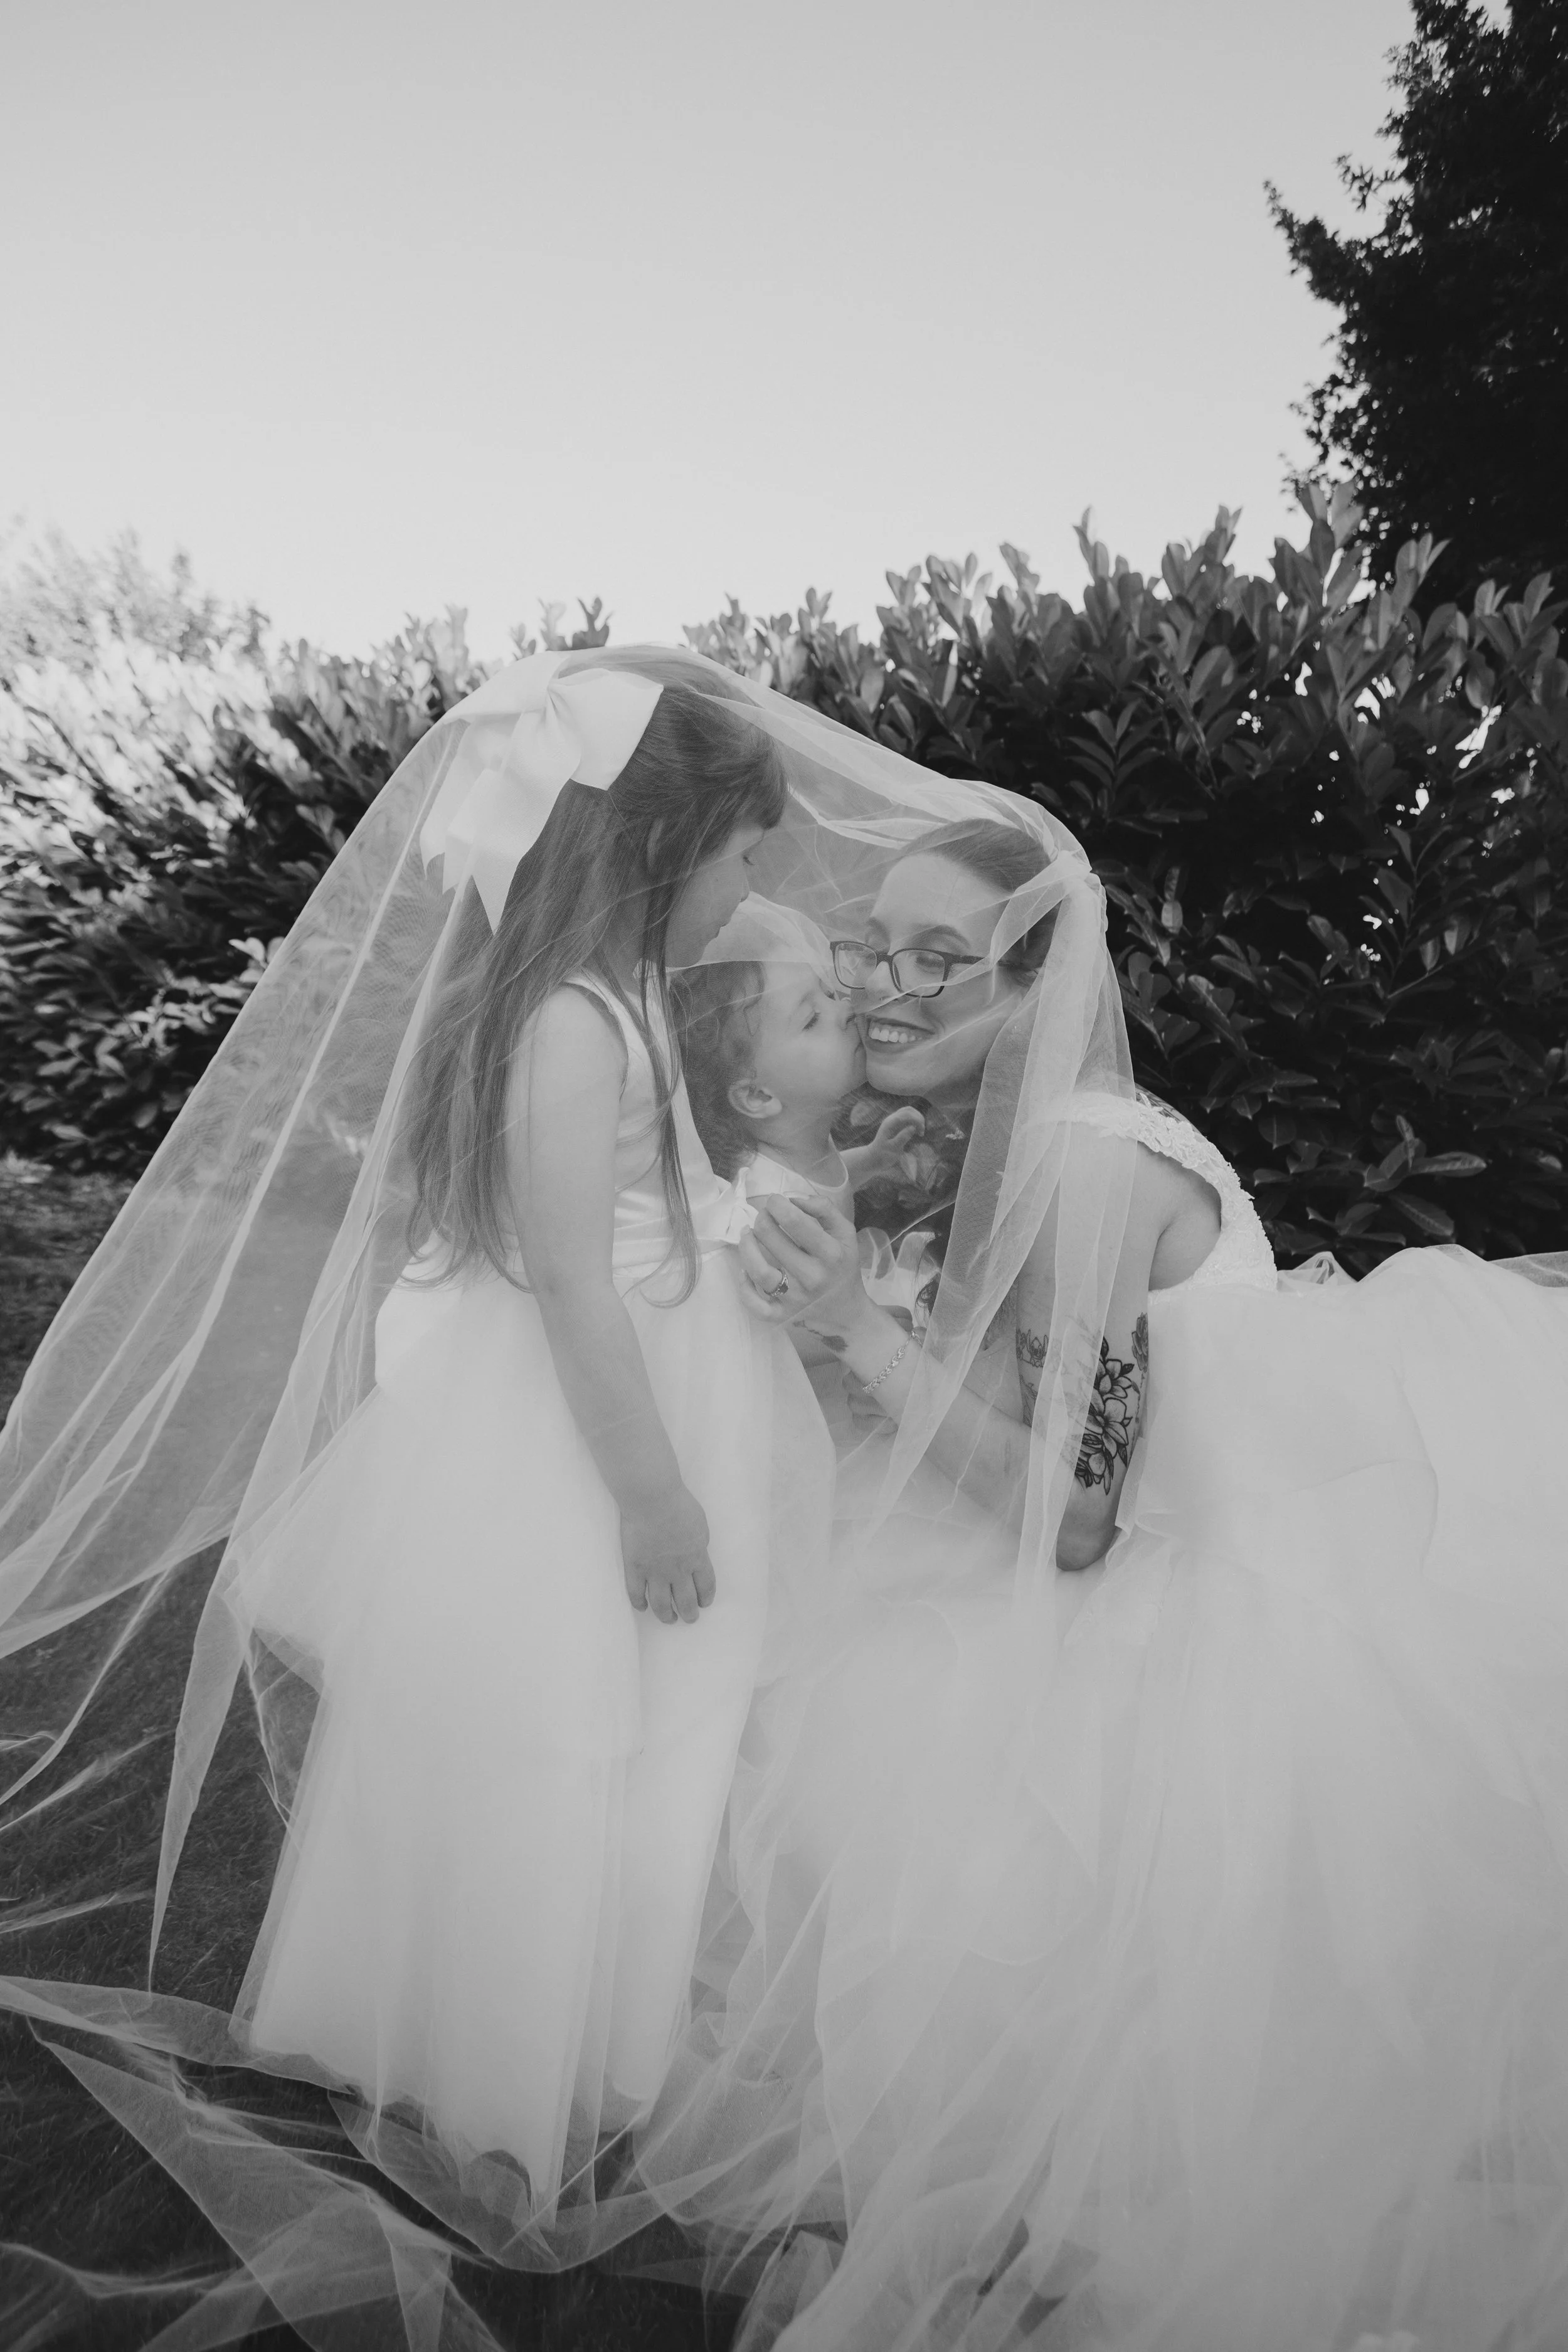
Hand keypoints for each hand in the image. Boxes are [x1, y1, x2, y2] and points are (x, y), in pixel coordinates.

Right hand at [621, 1485, 714, 1624]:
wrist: (652, 1499)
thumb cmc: (678, 1505)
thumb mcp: (700, 1525)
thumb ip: (700, 1544)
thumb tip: (698, 1555)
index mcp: (697, 1558)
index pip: (706, 1587)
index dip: (706, 1598)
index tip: (704, 1603)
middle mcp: (678, 1570)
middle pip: (686, 1601)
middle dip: (690, 1614)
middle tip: (690, 1618)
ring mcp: (655, 1571)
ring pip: (662, 1604)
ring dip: (667, 1616)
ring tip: (670, 1619)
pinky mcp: (635, 1567)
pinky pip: (636, 1593)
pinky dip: (639, 1604)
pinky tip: (642, 1608)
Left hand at [737, 1195, 866, 1337]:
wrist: (846, 1313)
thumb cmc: (842, 1267)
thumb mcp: (845, 1233)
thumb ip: (824, 1209)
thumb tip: (793, 1199)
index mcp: (830, 1253)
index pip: (793, 1220)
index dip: (777, 1203)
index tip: (775, 1201)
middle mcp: (812, 1277)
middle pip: (770, 1238)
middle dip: (761, 1219)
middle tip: (763, 1216)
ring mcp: (795, 1299)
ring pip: (758, 1270)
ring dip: (746, 1245)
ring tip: (747, 1234)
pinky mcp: (782, 1315)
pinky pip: (755, 1304)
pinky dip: (744, 1286)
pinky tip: (745, 1271)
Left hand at [856, 1106, 924, 1180]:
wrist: (874, 1157)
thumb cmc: (883, 1155)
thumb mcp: (893, 1148)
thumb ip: (902, 1137)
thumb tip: (913, 1127)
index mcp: (890, 1123)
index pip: (906, 1114)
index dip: (917, 1120)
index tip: (921, 1133)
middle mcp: (891, 1119)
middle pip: (909, 1110)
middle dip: (918, 1119)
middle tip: (921, 1132)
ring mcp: (893, 1120)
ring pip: (909, 1112)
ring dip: (917, 1119)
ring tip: (920, 1131)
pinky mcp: (896, 1124)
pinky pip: (908, 1117)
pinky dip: (915, 1121)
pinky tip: (917, 1131)